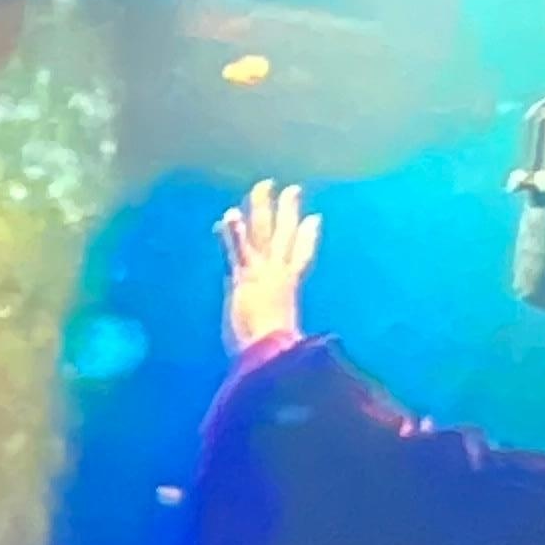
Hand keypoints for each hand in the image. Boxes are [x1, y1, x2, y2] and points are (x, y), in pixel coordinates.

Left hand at [219, 178, 319, 355]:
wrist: (271, 359)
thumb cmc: (276, 356)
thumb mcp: (283, 339)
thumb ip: (285, 328)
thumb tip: (304, 340)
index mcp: (289, 289)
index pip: (301, 258)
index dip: (307, 238)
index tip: (314, 220)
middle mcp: (279, 276)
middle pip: (285, 237)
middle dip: (289, 212)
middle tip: (292, 189)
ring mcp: (263, 274)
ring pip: (263, 233)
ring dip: (263, 208)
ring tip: (264, 185)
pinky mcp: (246, 278)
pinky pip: (238, 250)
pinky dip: (235, 232)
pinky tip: (230, 213)